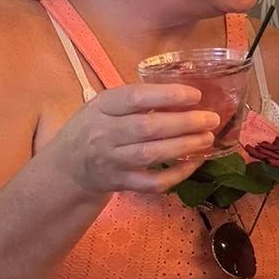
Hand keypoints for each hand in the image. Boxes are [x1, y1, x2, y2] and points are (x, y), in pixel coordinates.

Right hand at [50, 83, 220, 197]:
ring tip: (207, 138)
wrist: (67, 167)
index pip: (135, 97)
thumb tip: (184, 96)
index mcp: (102, 107)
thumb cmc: (93, 128)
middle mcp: (104, 134)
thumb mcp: (104, 106)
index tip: (195, 95)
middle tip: (211, 119)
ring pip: (152, 155)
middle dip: (184, 123)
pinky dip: (177, 174)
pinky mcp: (121, 184)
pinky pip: (152, 183)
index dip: (167, 95)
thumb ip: (135, 101)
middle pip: (148, 128)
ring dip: (184, 146)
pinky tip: (194, 163)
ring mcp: (112, 161)